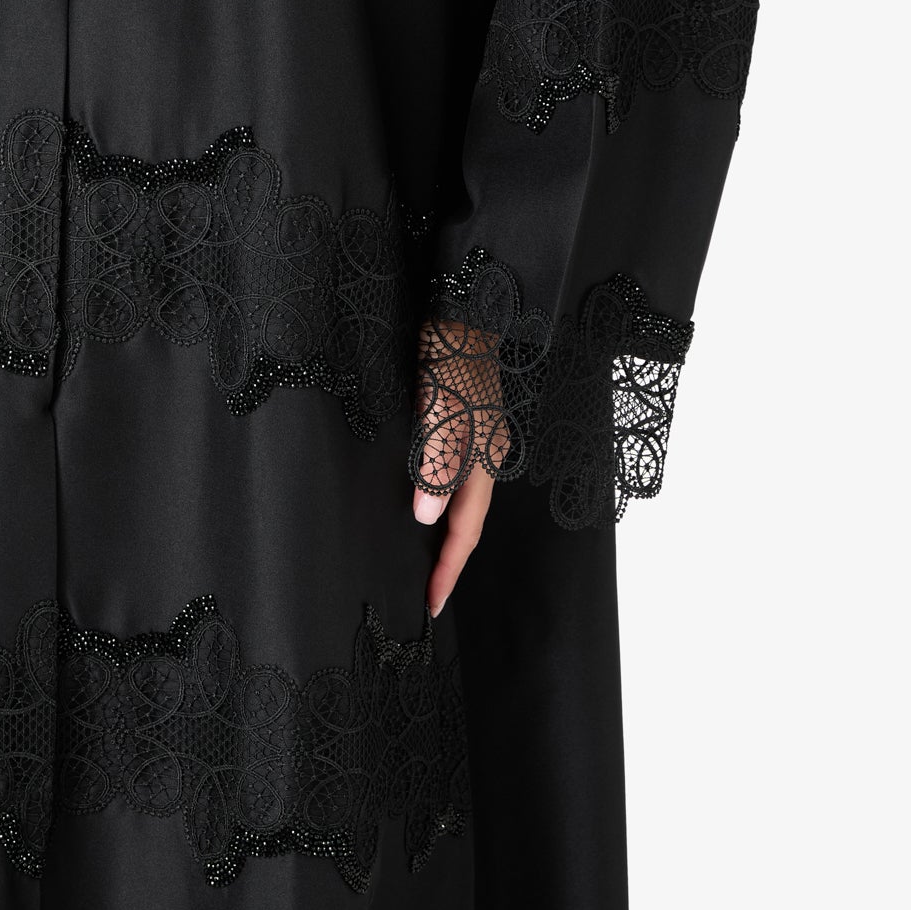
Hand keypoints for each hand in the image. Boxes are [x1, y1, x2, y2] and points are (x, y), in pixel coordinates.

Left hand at [411, 308, 513, 619]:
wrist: (460, 305)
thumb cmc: (449, 351)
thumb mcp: (438, 404)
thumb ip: (436, 460)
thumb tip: (426, 516)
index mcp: (485, 456)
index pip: (465, 528)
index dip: (447, 569)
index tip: (430, 604)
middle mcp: (487, 454)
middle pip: (467, 522)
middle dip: (449, 562)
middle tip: (425, 597)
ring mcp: (478, 440)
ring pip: (462, 503)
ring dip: (444, 536)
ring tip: (423, 564)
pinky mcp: (463, 424)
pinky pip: (454, 480)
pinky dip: (440, 505)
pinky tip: (424, 507)